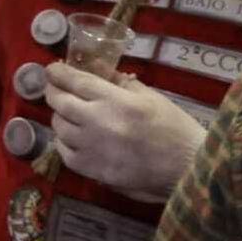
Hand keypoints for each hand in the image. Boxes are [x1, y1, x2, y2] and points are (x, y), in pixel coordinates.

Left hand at [43, 63, 205, 202]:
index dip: (58, 73)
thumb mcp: (151, 96)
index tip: (51, 70)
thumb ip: (120, 82)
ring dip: (59, 117)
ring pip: (59, 128)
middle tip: (54, 89)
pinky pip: (65, 154)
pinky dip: (63, 143)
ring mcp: (93, 149)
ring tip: (67, 114)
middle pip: (60, 103)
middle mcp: (99, 123)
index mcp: (116, 101)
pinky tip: (72, 138)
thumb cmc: (175, 128)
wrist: (190, 169)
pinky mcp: (95, 172)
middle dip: (53, 92)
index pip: (76, 82)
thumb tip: (96, 68)